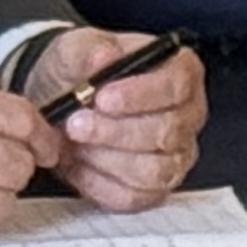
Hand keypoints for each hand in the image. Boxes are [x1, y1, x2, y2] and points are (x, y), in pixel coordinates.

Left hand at [23, 28, 205, 211]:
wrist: (59, 101)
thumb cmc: (80, 71)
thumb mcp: (76, 48)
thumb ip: (89, 50)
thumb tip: (104, 56)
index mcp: (181, 71)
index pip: (177, 85)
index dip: (140, 95)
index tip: (101, 97)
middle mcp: (187, 115)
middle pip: (167, 132)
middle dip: (114, 131)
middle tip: (75, 123)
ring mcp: (175, 155)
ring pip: (153, 171)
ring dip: (104, 159)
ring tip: (74, 143)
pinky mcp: (154, 188)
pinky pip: (134, 197)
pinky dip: (99, 183)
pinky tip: (78, 164)